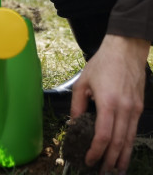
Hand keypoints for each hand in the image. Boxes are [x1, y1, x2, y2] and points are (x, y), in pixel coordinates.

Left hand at [71, 35, 148, 172]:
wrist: (126, 50)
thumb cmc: (102, 64)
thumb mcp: (83, 82)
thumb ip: (78, 105)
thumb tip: (74, 124)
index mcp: (108, 103)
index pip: (103, 135)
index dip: (96, 151)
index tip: (89, 160)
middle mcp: (124, 109)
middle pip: (118, 142)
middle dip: (110, 160)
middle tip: (102, 172)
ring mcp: (134, 109)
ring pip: (129, 139)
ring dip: (122, 157)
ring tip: (116, 170)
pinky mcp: (139, 107)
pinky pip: (134, 130)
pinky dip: (129, 144)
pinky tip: (123, 152)